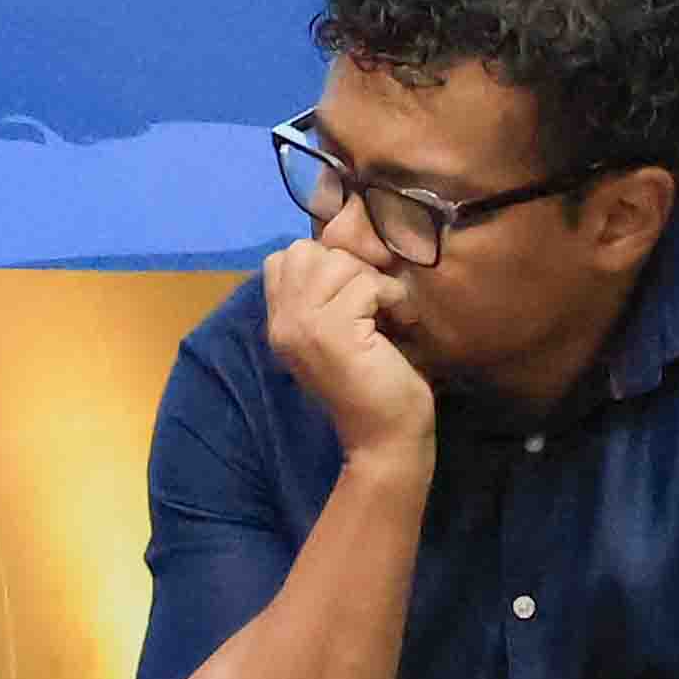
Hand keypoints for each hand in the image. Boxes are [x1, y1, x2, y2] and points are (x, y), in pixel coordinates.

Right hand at [262, 238, 437, 462]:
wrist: (384, 437)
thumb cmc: (372, 383)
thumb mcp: (339, 329)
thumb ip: (326, 294)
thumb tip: (346, 241)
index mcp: (280, 322)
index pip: (284, 258)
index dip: (326, 263)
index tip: (354, 296)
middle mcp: (282, 322)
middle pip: (308, 251)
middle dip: (350, 267)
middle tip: (372, 304)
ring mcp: (302, 326)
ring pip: (339, 263)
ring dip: (373, 282)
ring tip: (387, 314)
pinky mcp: (332, 332)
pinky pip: (366, 284)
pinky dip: (392, 298)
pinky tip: (398, 323)